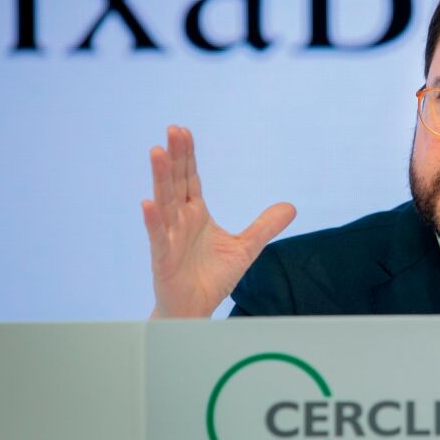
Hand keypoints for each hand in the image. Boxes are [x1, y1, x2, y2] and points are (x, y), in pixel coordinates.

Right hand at [141, 126, 295, 317]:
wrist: (195, 310)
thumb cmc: (212, 277)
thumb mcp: (246, 248)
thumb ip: (266, 226)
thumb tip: (292, 207)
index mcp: (195, 213)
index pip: (190, 178)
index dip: (187, 156)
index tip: (183, 131)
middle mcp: (180, 220)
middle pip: (176, 182)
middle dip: (175, 157)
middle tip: (173, 130)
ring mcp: (169, 237)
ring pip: (164, 202)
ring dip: (160, 178)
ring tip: (156, 152)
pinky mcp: (163, 258)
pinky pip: (158, 237)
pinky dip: (153, 221)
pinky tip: (147, 204)